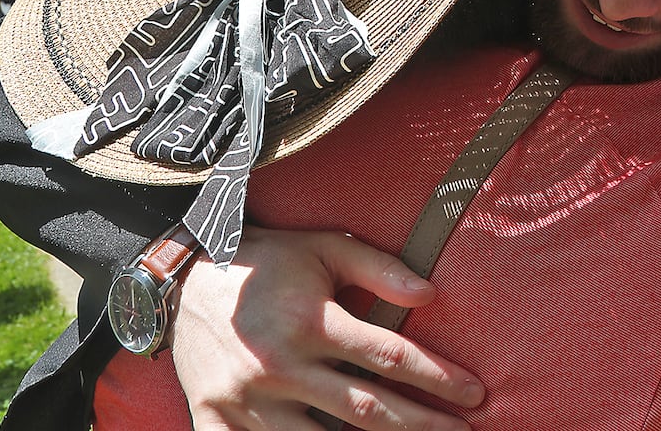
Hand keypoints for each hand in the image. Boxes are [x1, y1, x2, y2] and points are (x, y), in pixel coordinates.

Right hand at [175, 226, 483, 430]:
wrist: (184, 278)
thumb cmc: (271, 262)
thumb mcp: (326, 248)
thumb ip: (380, 268)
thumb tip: (432, 295)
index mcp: (310, 323)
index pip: (391, 358)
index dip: (439, 378)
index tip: (476, 393)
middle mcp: (280, 367)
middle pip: (368, 410)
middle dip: (423, 425)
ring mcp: (245, 401)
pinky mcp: (213, 420)